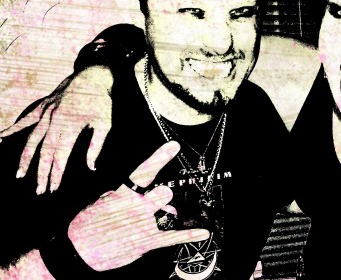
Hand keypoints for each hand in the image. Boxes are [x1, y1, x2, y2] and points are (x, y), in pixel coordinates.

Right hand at [0, 66, 113, 193]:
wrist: (93, 76)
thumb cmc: (101, 102)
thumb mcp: (104, 123)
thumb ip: (96, 146)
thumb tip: (92, 168)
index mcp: (70, 126)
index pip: (60, 156)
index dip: (55, 173)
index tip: (52, 188)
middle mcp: (54, 121)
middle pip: (44, 152)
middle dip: (41, 173)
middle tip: (39, 191)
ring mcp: (46, 113)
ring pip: (31, 140)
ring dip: (25, 158)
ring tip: (19, 175)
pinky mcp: (42, 107)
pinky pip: (25, 120)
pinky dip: (13, 128)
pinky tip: (1, 136)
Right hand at [68, 141, 209, 271]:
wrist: (77, 252)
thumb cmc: (88, 224)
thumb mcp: (100, 199)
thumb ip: (123, 192)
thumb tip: (140, 192)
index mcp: (123, 193)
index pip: (144, 171)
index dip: (159, 157)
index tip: (174, 146)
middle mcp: (136, 206)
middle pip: (164, 193)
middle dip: (162, 197)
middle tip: (154, 202)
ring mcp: (143, 224)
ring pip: (169, 212)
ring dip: (166, 215)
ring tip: (149, 221)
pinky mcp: (146, 241)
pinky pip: (173, 237)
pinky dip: (190, 235)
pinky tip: (204, 233)